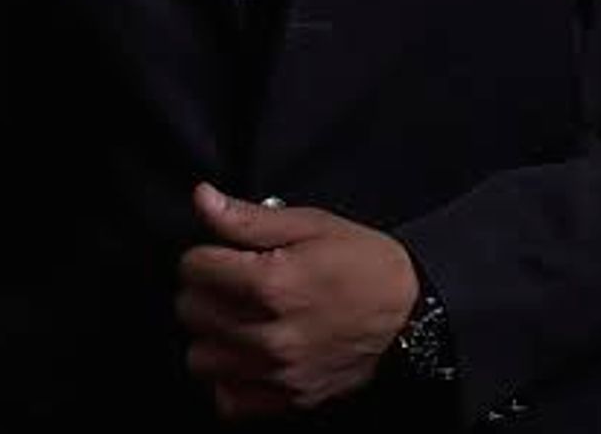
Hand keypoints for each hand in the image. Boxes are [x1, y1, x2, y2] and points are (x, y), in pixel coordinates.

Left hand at [176, 181, 419, 420]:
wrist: (409, 314)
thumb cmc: (361, 260)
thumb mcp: (309, 224)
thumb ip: (248, 217)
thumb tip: (201, 198)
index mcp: (273, 284)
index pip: (195, 267)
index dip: (203, 251)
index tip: (220, 251)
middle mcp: (271, 334)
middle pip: (191, 311)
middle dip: (202, 289)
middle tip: (227, 280)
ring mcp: (279, 373)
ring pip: (200, 358)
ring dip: (209, 334)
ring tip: (232, 316)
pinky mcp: (289, 400)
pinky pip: (227, 400)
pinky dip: (228, 377)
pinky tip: (243, 352)